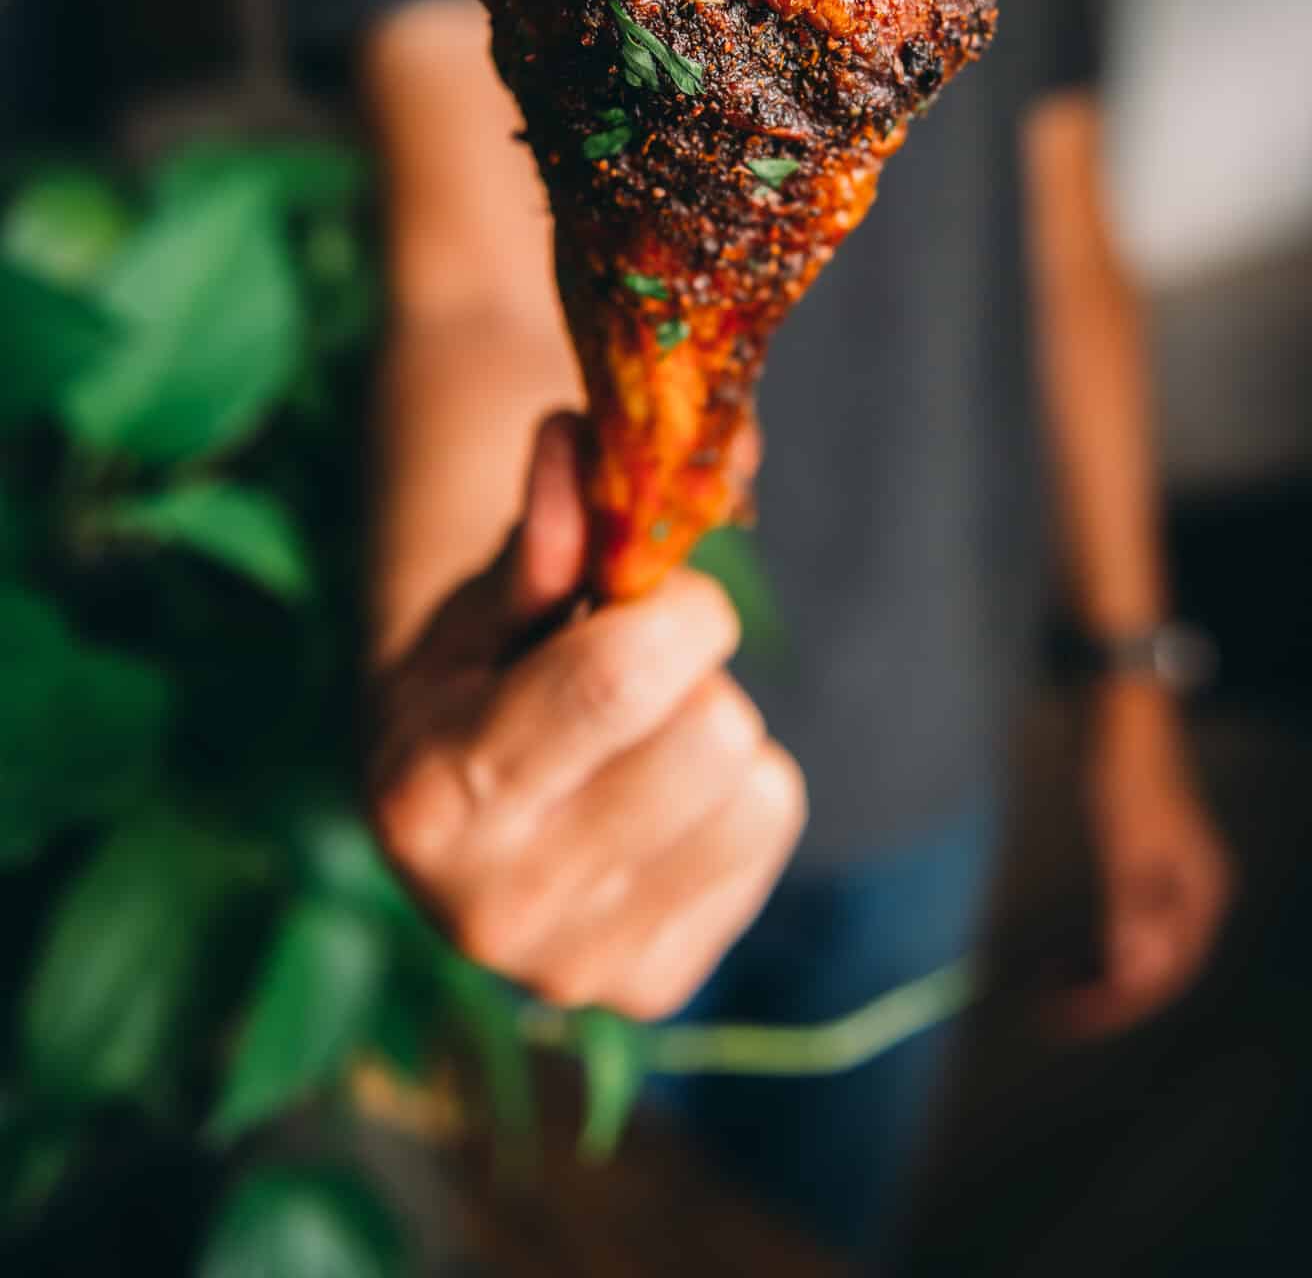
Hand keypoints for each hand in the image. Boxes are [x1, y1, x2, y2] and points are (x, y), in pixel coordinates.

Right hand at [369, 412, 805, 1018]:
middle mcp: (491, 906)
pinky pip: (769, 838)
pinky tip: (665, 794)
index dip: (677, 609)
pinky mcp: (649, 987)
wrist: (451, 811)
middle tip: (643, 676)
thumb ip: (543, 525)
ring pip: (758, 788)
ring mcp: (573, 967)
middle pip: (710, 734)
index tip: (662, 595)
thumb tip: (577, 434)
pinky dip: (741, 795)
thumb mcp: (492, 592)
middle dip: (697, 673)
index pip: (620, 678)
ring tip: (645, 739)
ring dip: (720, 733)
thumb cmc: (478, 671)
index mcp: (429, 792)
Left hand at [1060, 678, 1233, 1036]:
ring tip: (1046, 986)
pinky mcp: (1135, 863)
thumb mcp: (1124, 841)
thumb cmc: (1125, 766)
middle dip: (1102, 992)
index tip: (1068, 1021)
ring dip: (1093, 972)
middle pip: (1151, 965)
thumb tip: (1135, 974)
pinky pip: (1116, 923)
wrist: (1118, 703)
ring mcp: (1164, 878)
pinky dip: (1090, 943)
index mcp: (1202, 892)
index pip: (1166, 971)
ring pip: (1131, 947)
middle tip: (1046, 1010)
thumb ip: (1130, 908)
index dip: (1118, 1004)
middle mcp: (1190, 892)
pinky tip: (1058, 955)